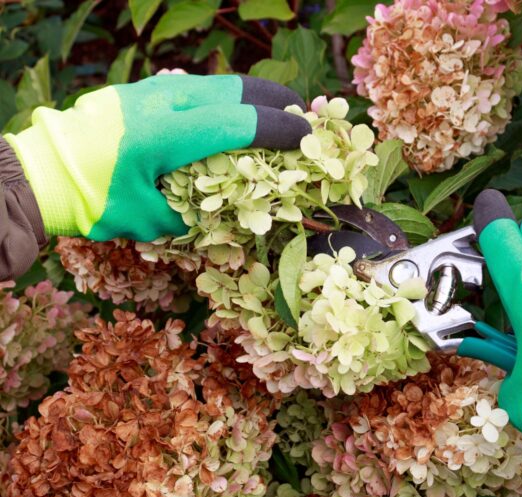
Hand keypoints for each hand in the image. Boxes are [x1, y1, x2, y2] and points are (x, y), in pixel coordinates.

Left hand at [4, 74, 310, 240]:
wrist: (43, 173)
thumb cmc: (96, 202)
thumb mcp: (152, 221)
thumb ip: (201, 211)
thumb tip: (239, 209)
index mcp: (170, 133)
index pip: (244, 122)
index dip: (283, 130)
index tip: (310, 139)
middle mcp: (167, 100)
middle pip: (240, 90)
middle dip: (278, 103)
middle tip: (304, 118)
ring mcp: (155, 89)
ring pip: (221, 82)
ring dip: (254, 97)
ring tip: (275, 115)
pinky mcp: (146, 89)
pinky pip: (199, 86)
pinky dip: (227, 98)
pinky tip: (233, 115)